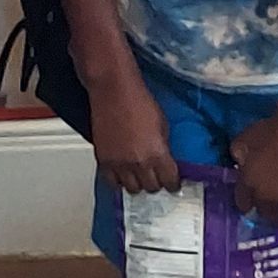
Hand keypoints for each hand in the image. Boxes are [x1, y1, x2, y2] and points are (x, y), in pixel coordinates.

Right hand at [89, 67, 180, 196]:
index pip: (170, 182)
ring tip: (139, 175)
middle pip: (152, 188)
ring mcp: (120, 164)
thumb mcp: (162, 122)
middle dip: (156, 183)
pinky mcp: (104, 161)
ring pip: (132, 189)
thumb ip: (163, 145)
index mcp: (158, 153)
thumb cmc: (137, 99)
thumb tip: (164, 160)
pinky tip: (123, 173)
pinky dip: (119, 180)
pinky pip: (113, 183)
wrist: (113, 89)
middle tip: (156, 176)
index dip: (172, 183)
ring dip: (138, 183)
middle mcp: (139, 163)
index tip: (172, 182)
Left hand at [231, 108, 277, 225]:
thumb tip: (239, 165)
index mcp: (247, 184)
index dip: (246, 199)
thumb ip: (238, 157)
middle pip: (260, 214)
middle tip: (267, 199)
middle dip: (261, 207)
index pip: (242, 204)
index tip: (250, 195)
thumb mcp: (243, 140)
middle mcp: (263, 198)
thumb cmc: (270, 130)